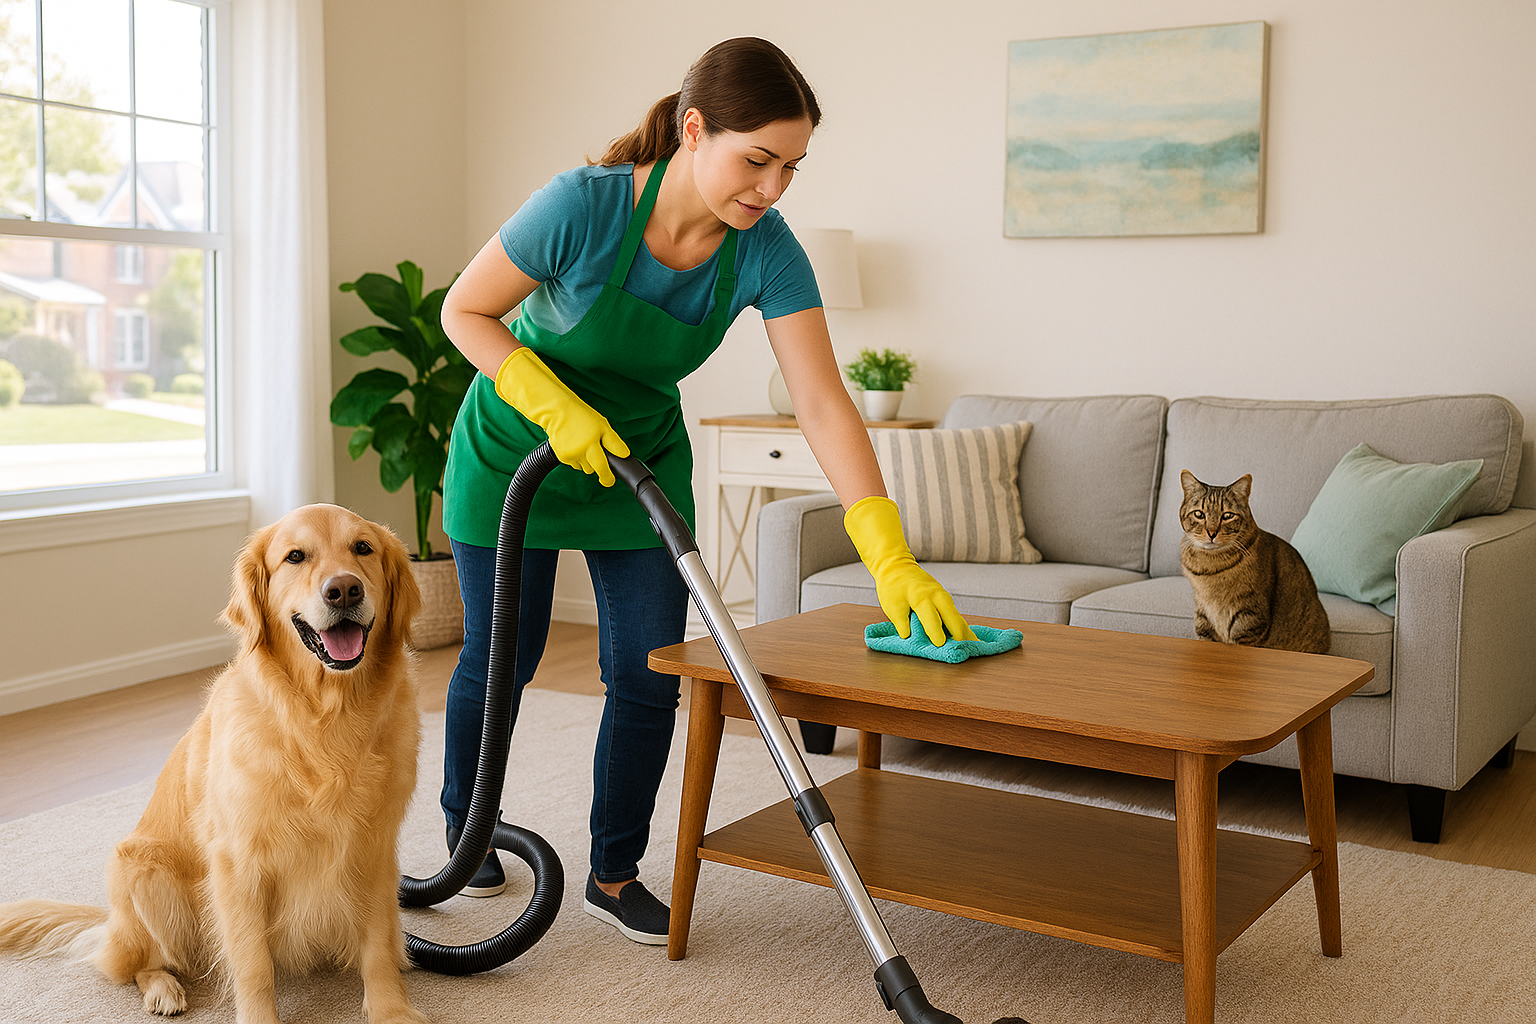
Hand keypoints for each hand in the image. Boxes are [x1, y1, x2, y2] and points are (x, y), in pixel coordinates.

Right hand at [493, 347, 628, 486]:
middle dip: (597, 463)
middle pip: (593, 469)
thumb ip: (614, 443)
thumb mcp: (602, 425)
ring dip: (586, 460)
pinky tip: (574, 445)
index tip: (610, 481)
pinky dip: (576, 457)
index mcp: (591, 444)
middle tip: (595, 449)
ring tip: (583, 443)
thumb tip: (624, 455)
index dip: (607, 478)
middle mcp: (579, 452)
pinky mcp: (561, 457)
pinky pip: (574, 464)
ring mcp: (569, 455)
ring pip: (584, 467)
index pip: (602, 467)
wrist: (556, 411)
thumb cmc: (580, 416)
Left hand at [843, 496, 976, 645]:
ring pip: (958, 617)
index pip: (931, 618)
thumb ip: (902, 624)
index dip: (936, 633)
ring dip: (965, 632)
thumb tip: (911, 640)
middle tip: (963, 651)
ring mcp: (944, 596)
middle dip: (959, 635)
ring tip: (973, 647)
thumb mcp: (892, 605)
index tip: (940, 645)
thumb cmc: (893, 587)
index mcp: (921, 597)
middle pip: (953, 618)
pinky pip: (956, 614)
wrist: (897, 566)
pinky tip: (970, 638)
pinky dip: (962, 626)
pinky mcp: (946, 599)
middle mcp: (937, 596)